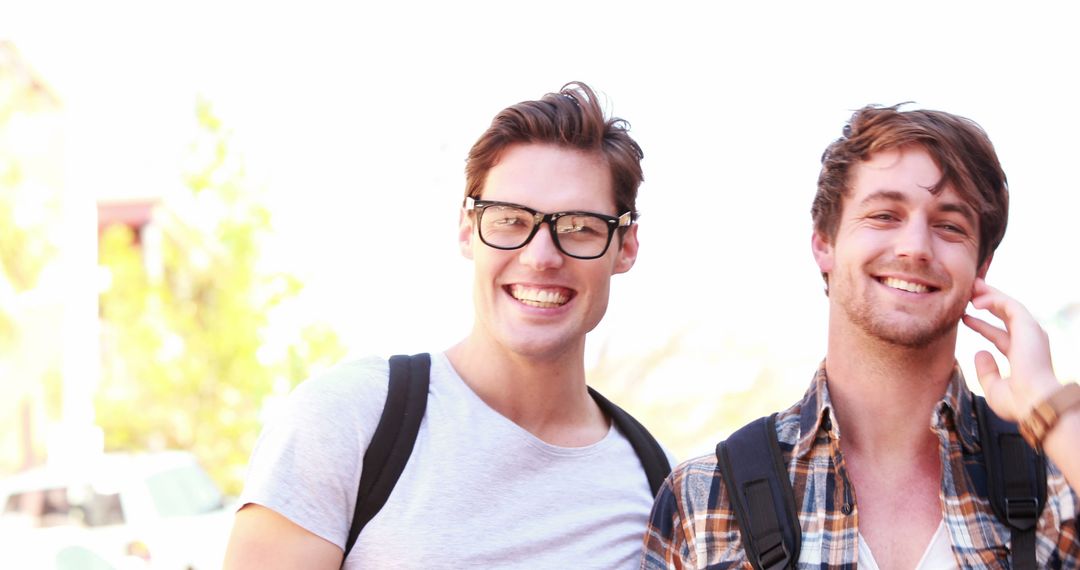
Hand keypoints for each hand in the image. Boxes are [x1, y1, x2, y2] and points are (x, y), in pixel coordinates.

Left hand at [961, 278, 1060, 421]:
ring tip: (971, 286)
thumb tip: (980, 352)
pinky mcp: (1029, 326)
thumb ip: (986, 370)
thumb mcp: (993, 387)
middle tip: (969, 292)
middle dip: (988, 302)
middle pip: (1006, 315)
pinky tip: (977, 301)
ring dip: (990, 294)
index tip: (964, 317)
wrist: (1034, 403)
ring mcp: (1031, 333)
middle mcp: (1028, 342)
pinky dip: (994, 299)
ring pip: (1009, 305)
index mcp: (1022, 357)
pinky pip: (1010, 305)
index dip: (981, 325)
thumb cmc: (1017, 402)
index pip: (999, 335)